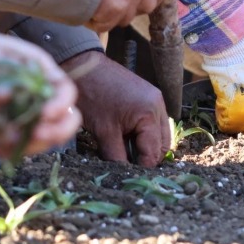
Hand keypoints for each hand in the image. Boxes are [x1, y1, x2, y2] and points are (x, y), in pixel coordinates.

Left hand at [0, 14, 80, 158]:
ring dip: (30, 145)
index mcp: (39, 71)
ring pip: (44, 139)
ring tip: (2, 139)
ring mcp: (23, 114)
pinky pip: (15, 148)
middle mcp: (38, 95)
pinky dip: (6, 151)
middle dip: (56, 132)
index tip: (44, 114)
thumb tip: (5, 97)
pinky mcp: (5, 129)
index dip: (61, 105)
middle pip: (66, 120)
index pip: (66, 91)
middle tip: (36, 135)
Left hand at [60, 50, 171, 167]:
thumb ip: (117, 156)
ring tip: (127, 152)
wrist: (82, 67)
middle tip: (129, 167)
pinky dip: (143, 132)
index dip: (142, 167)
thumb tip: (123, 175)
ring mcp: (155, 99)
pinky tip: (127, 137)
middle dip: (147, 157)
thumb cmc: (92, 97)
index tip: (130, 176)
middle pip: (161, 143)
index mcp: (150, 114)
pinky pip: (152, 122)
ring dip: (146, 145)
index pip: (153, 151)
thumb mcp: (104, 132)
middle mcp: (159, 105)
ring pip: (158, 133)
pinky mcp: (148, 96)